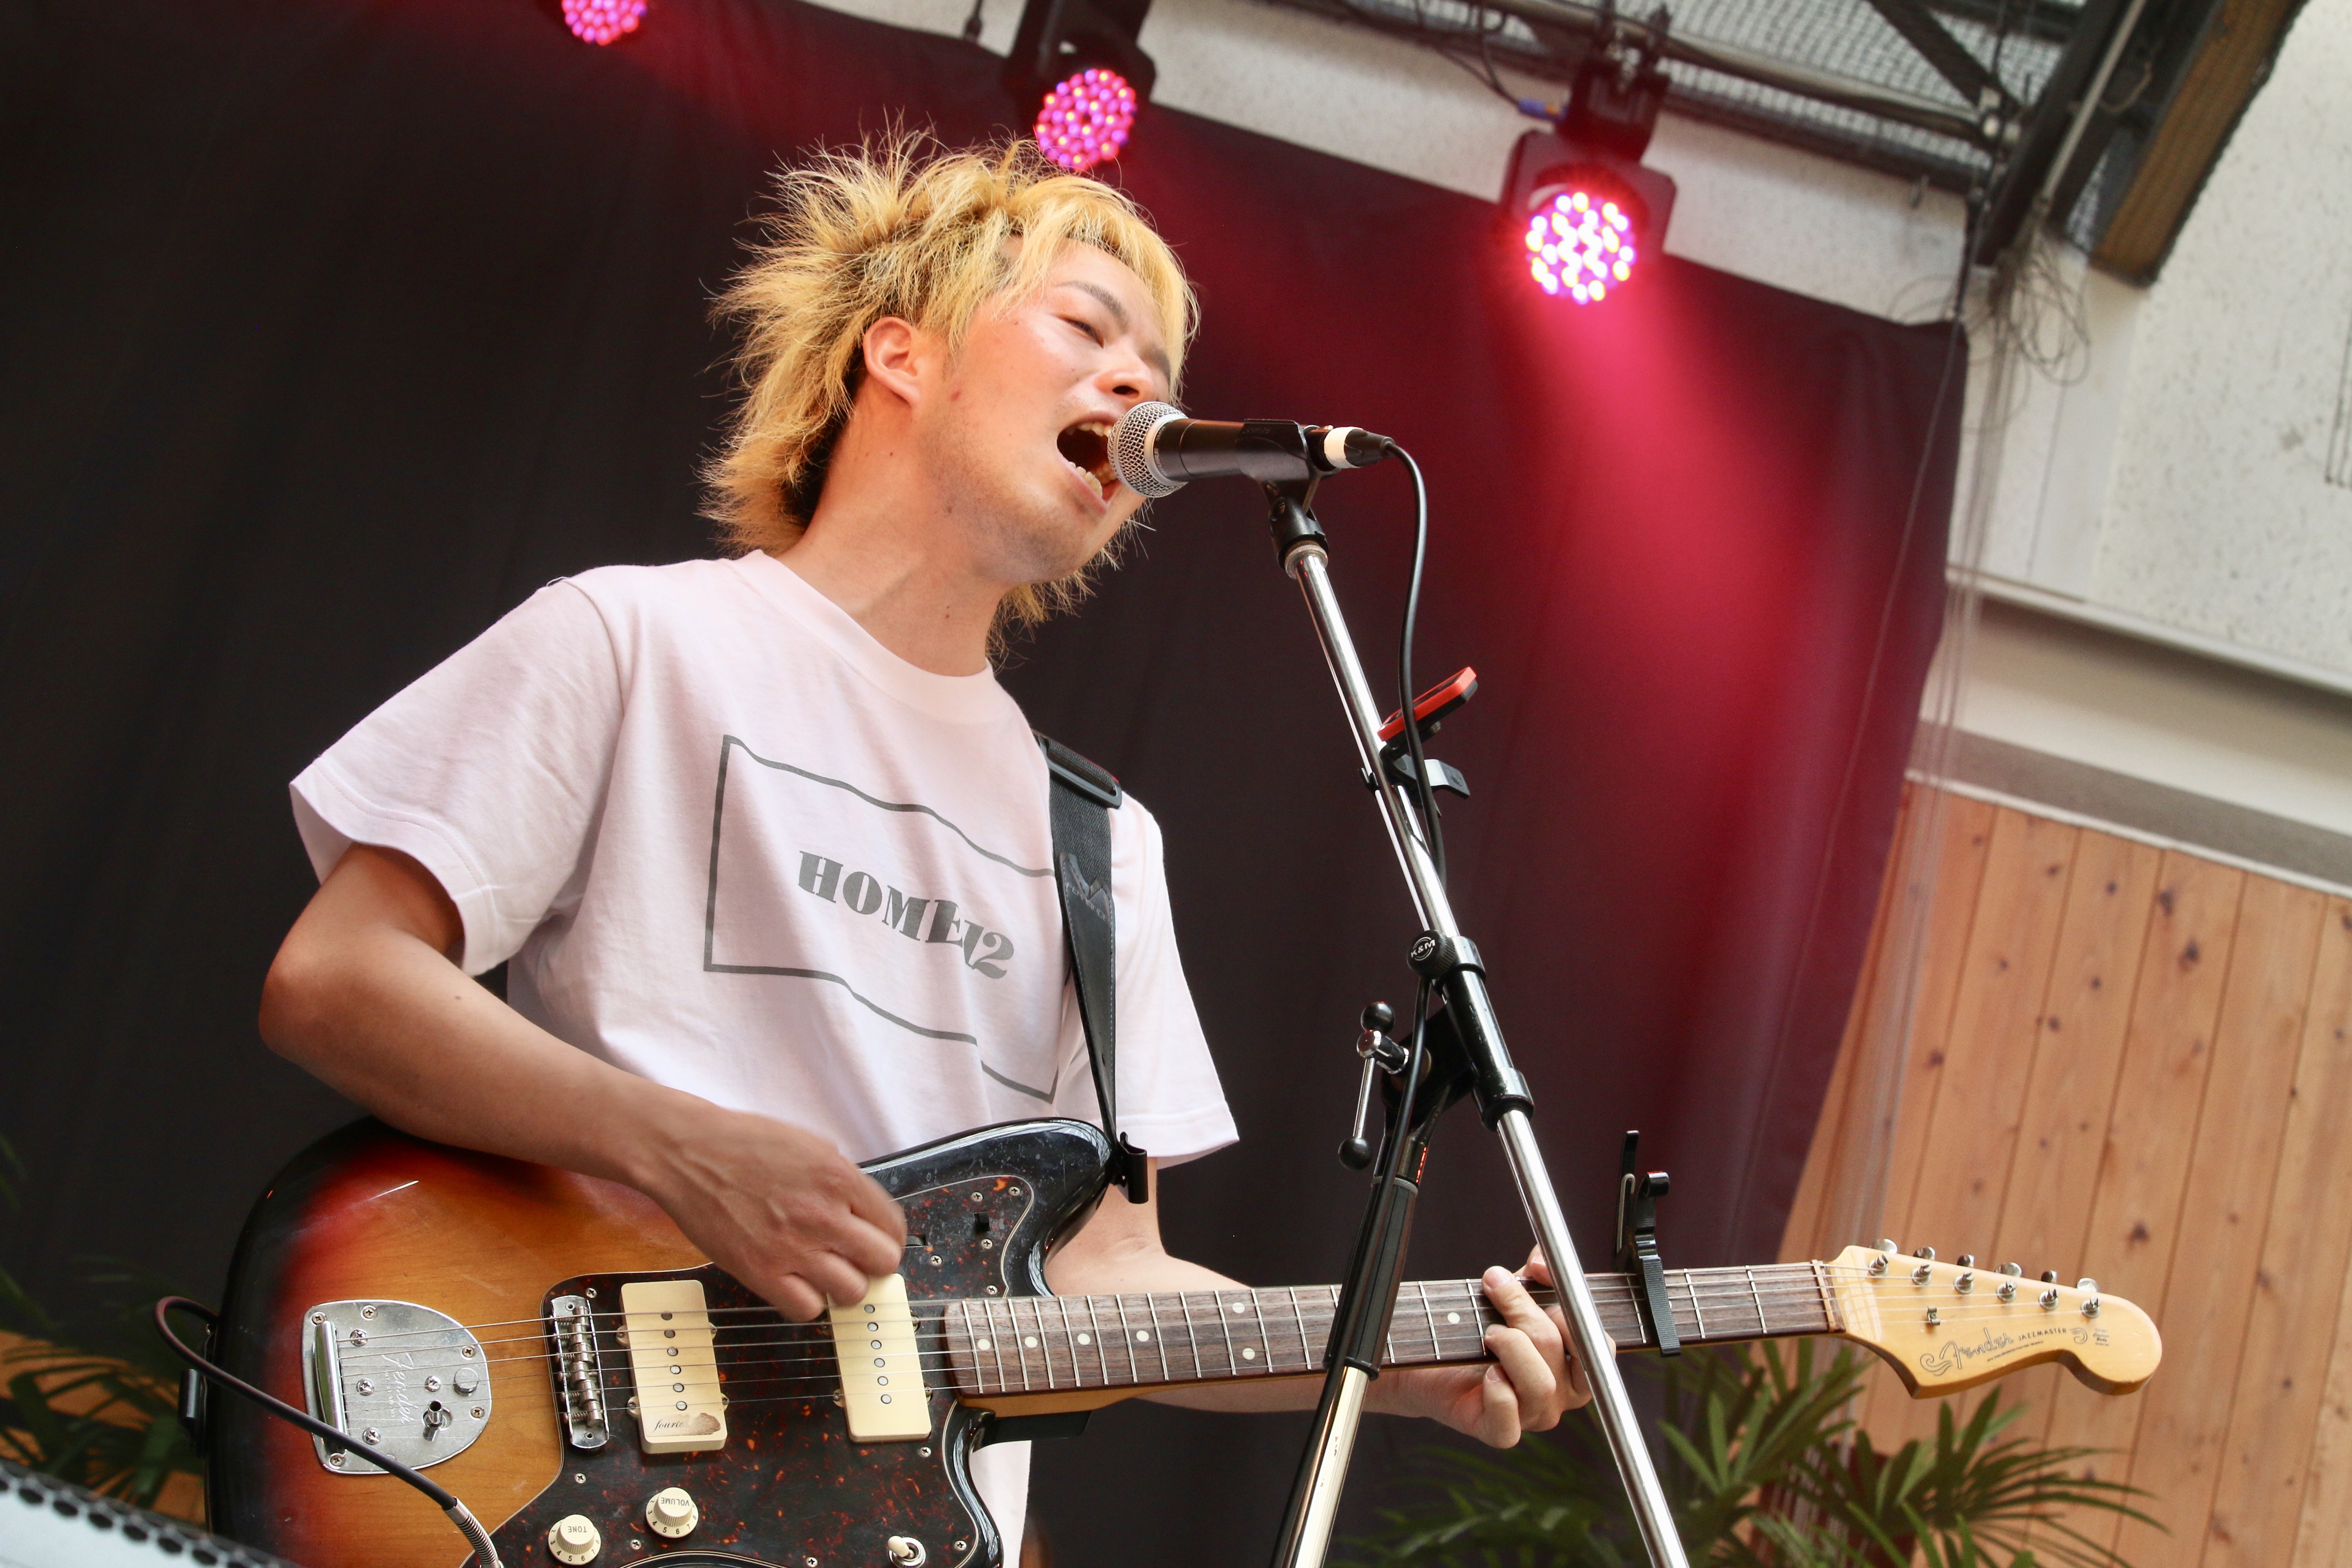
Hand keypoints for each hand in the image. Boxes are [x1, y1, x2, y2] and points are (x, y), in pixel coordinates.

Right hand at [635, 1105, 906, 1320]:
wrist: (687, 1153)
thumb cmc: (742, 1144)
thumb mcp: (809, 1146)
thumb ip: (841, 1180)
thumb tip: (862, 1212)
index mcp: (839, 1178)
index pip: (892, 1226)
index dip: (886, 1236)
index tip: (875, 1240)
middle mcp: (822, 1215)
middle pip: (882, 1262)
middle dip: (872, 1262)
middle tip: (855, 1259)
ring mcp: (792, 1247)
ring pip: (851, 1292)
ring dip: (842, 1286)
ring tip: (826, 1273)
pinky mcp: (760, 1272)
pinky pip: (807, 1309)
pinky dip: (807, 1302)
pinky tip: (797, 1284)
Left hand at [1374, 1250, 1590, 1445]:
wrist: (1433, 1356)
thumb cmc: (1481, 1326)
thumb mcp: (1514, 1294)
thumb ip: (1536, 1275)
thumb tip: (1542, 1265)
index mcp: (1574, 1364)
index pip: (1598, 1346)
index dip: (1572, 1313)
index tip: (1541, 1283)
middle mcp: (1561, 1396)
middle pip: (1558, 1350)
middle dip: (1523, 1312)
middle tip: (1496, 1291)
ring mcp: (1533, 1417)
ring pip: (1540, 1384)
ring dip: (1510, 1346)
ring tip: (1489, 1333)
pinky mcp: (1500, 1432)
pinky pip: (1509, 1418)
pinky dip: (1498, 1391)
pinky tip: (1486, 1371)